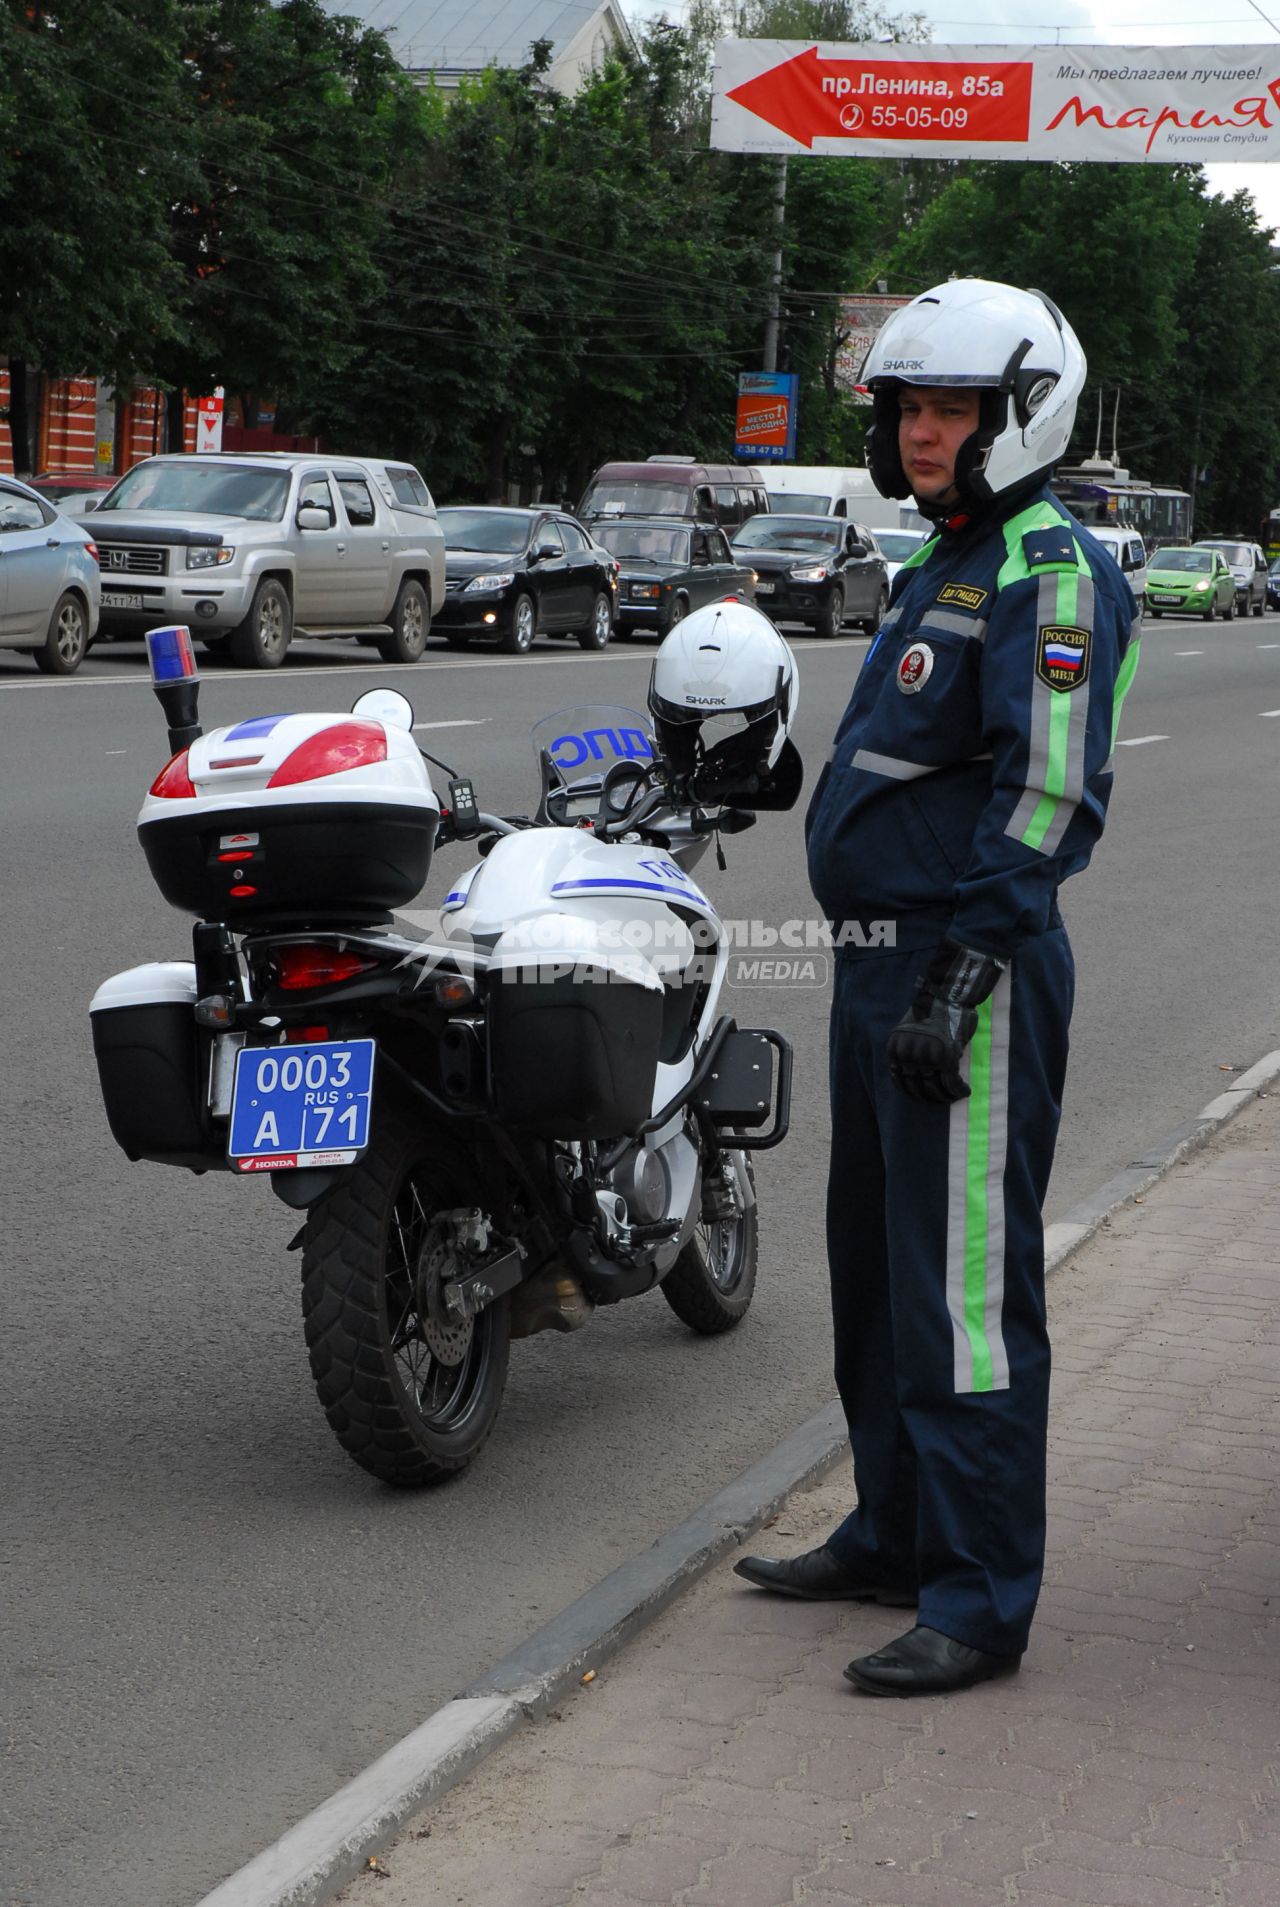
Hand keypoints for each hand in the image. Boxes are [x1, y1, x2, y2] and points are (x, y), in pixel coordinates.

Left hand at [887, 940, 1005, 1104]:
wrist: (947, 995)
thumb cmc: (932, 1012)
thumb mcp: (911, 1033)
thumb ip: (912, 1053)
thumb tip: (920, 1077)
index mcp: (895, 1049)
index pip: (900, 1081)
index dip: (912, 1094)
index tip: (923, 1098)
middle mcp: (908, 1055)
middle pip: (918, 1087)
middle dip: (931, 1098)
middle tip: (941, 1101)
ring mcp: (927, 1057)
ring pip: (935, 1088)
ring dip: (946, 1097)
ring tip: (954, 1097)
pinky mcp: (946, 1057)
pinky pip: (952, 1082)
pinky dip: (959, 1090)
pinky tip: (965, 1091)